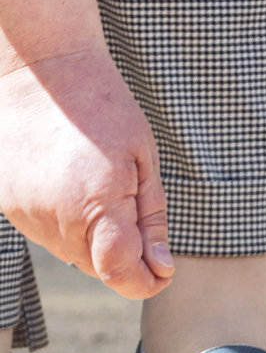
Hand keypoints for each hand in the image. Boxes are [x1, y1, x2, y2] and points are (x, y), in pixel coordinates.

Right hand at [0, 48, 174, 298]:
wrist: (39, 70)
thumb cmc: (101, 107)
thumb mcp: (144, 159)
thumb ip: (151, 219)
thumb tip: (163, 268)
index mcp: (95, 207)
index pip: (121, 274)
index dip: (147, 282)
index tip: (164, 272)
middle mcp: (53, 220)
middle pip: (98, 268)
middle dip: (125, 255)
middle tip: (136, 204)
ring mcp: (24, 215)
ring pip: (71, 253)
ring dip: (95, 238)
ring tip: (102, 184)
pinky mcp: (5, 205)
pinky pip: (46, 232)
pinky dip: (67, 222)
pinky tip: (74, 184)